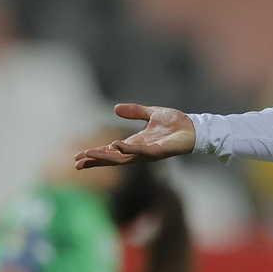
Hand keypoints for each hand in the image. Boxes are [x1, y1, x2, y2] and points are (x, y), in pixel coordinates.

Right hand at [75, 104, 196, 168]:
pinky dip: (127, 149)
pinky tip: (115, 145)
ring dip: (105, 156)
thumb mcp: (151, 113)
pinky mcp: (158, 151)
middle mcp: (139, 151)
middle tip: (77, 163)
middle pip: (112, 159)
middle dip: (95, 161)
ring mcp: (148, 153)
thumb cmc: (176, 123)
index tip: (79, 157)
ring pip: (122, 158)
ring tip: (88, 154)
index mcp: (135, 143)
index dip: (96, 154)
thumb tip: (115, 109)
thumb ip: (134, 112)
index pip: (111, 152)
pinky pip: (140, 151)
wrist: (194, 127)